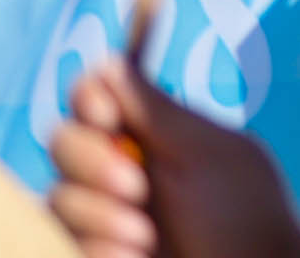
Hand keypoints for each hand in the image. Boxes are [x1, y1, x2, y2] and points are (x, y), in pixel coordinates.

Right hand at [50, 53, 299, 257]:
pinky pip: (54, 239)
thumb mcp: (208, 154)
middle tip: (137, 186)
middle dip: (91, 161)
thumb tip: (111, 61)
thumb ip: (158, 112)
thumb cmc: (245, 214)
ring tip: (144, 235)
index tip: (107, 115)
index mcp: (149, 131)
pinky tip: (134, 256)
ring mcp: (98, 212)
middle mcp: (116, 166)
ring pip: (55, 195)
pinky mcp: (87, 247)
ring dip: (98, 214)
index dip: (90, 98)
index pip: (94, 95)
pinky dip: (93, 245)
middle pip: (61, 140)